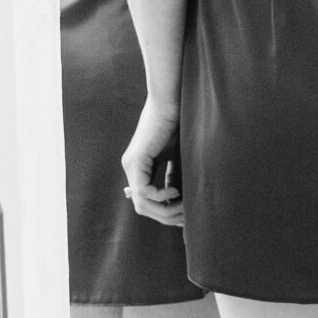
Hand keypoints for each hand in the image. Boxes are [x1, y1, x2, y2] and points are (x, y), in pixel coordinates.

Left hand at [122, 96, 184, 227]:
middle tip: (186, 216)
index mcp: (139, 167)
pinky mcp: (137, 160)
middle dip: (166, 216)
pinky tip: (176, 190)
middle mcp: (131, 168)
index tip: (184, 216)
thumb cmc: (180, 123)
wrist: (172, 101)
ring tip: (184, 206)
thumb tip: (179, 199)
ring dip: (165, 210)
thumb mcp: (177, 156)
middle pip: (143, 207)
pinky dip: (161, 196)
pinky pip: (145, 191)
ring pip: (142, 203)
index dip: (164, 213)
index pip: (145, 202)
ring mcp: (132, 165)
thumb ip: (174, 176)